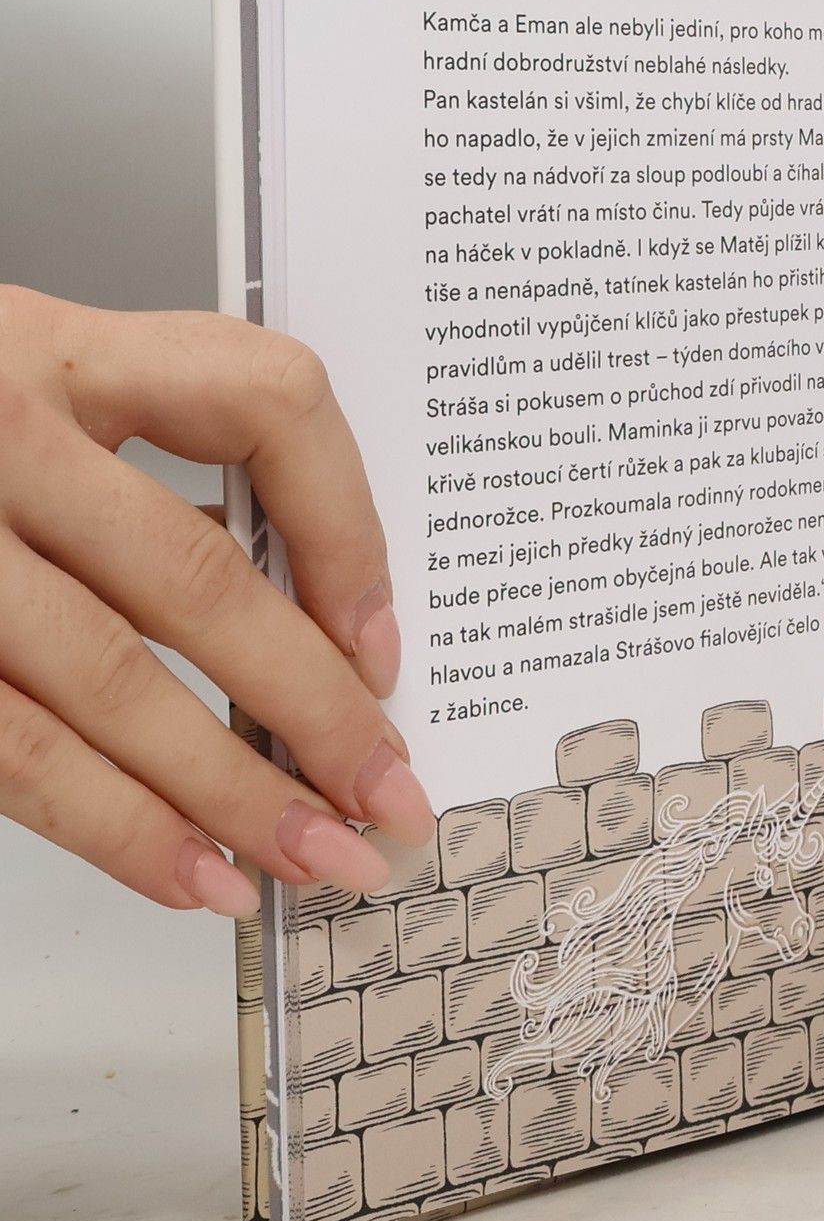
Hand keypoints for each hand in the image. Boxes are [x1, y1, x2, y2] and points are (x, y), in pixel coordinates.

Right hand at [0, 288, 433, 916]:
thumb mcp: (34, 395)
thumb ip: (148, 476)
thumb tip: (309, 619)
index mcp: (60, 350)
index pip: (264, 401)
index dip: (348, 528)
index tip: (384, 639)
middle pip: (194, 580)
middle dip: (314, 709)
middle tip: (388, 794)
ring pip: (108, 684)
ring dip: (230, 795)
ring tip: (316, 857)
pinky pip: (12, 750)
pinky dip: (116, 827)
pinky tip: (193, 870)